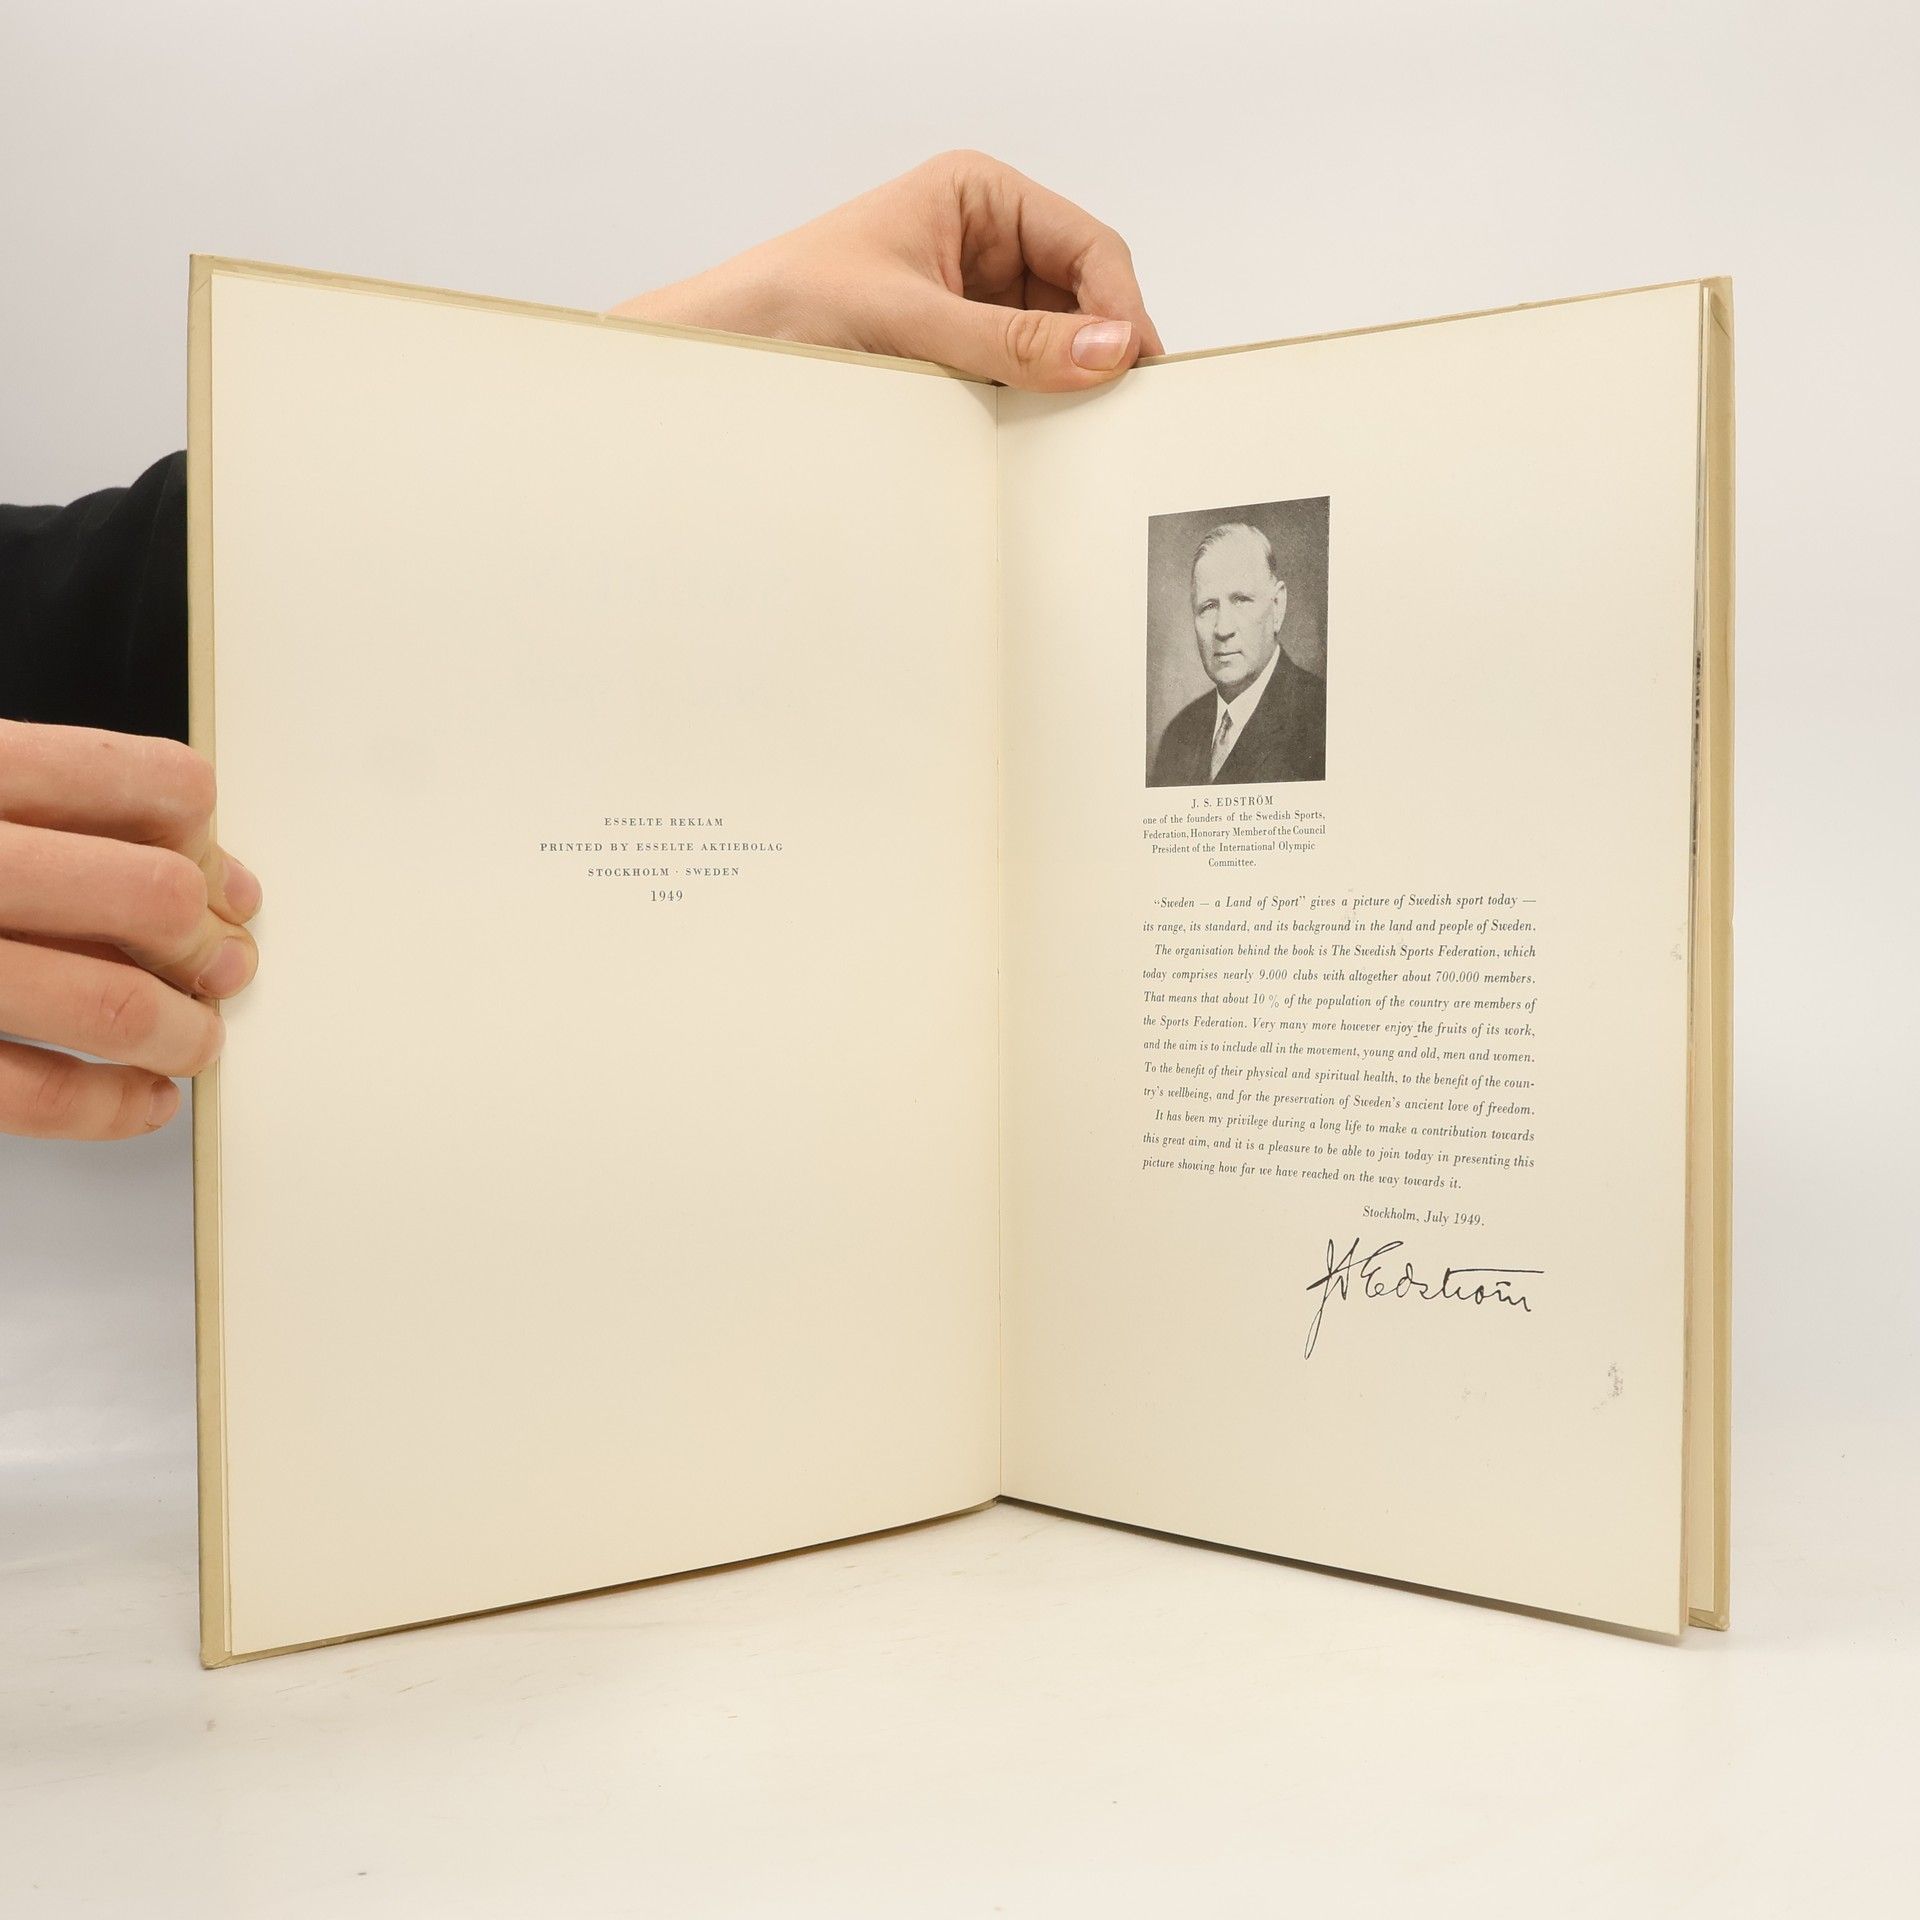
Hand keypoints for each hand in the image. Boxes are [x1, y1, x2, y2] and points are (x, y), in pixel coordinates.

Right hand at [0, 719, 260, 1140]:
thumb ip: (74, 815)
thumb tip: (219, 878)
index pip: (157, 786)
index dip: (213, 845)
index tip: (226, 889)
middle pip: (151, 896)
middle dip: (209, 946)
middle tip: (225, 969)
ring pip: (112, 1006)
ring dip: (183, 1032)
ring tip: (193, 1039)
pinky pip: (39, 1095)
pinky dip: (115, 1107)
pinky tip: (143, 1097)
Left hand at [611, 149, 1164, 392]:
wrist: (722, 348)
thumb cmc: (790, 300)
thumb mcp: (911, 319)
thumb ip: (1012, 341)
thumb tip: (1106, 350)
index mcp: (979, 196)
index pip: (1087, 246)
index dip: (1119, 307)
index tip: (1131, 366)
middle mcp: (985, 241)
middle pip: (1081, 297)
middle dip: (1098, 349)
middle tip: (1117, 410)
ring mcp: (974, 298)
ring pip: (1055, 342)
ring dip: (1063, 382)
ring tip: (1069, 426)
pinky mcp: (958, 350)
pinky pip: (1019, 375)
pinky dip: (1032, 404)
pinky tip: (1030, 431)